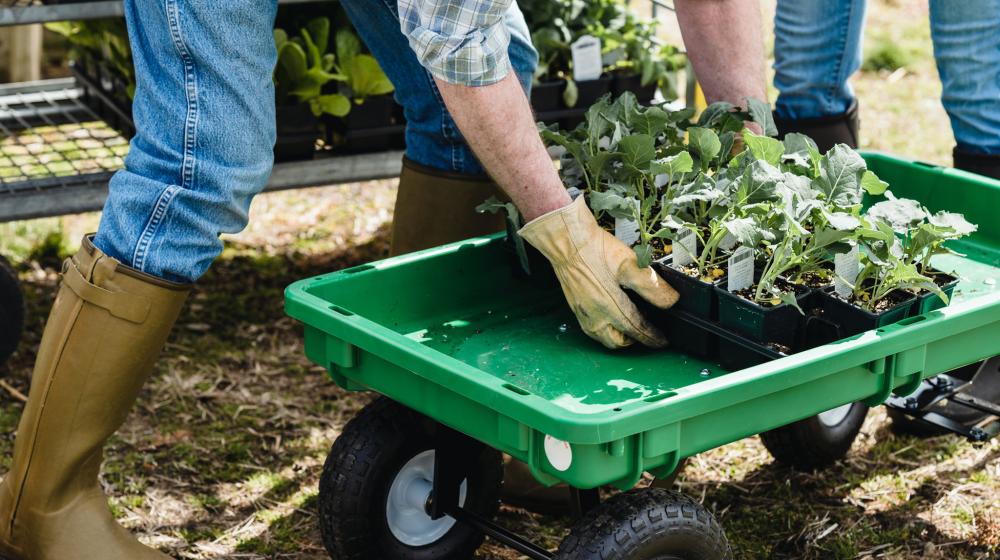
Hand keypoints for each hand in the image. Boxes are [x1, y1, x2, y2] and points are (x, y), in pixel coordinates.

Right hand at [519, 197, 679, 348]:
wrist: (567, 241)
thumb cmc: (596, 250)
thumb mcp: (630, 265)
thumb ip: (651, 286)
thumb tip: (670, 301)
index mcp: (611, 307)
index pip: (636, 329)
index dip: (651, 337)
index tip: (661, 340)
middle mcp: (595, 315)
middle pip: (617, 341)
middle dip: (633, 341)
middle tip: (646, 333)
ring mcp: (583, 312)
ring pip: (602, 338)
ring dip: (617, 337)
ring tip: (628, 327)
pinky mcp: (575, 306)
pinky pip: (591, 329)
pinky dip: (603, 330)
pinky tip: (608, 318)